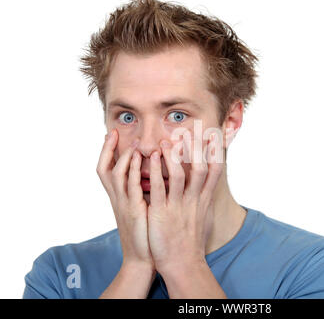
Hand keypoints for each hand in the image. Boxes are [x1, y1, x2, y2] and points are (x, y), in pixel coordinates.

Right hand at [96, 129, 154, 270]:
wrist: (142, 259)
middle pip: (104, 169)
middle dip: (107, 150)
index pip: (107, 170)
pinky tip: (139, 157)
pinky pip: (130, 185)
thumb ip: (142, 192)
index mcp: (119, 198)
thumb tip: (152, 175)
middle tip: (112, 132)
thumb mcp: (141, 209)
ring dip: (123, 156)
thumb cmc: (145, 234)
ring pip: (116, 174)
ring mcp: (123, 204)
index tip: (111, 135)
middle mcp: (117, 199)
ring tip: (132, 141)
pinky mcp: (133, 210)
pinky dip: (133, 169)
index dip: (108, 153)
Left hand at [147, 132, 223, 273]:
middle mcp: (194, 200)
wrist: (182, 263)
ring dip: (174, 155)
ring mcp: (179, 206)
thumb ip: (201, 199)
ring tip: (167, 140)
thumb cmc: (189, 239)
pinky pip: (159, 188)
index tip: (213, 135)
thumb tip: (204, 186)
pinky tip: (150, 158)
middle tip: (192, 129)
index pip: (215, 171)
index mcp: (203, 200)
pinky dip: (155, 171)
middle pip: (201, 168)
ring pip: (180, 174)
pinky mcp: (162, 213)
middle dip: (197, 147)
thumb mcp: (200, 216)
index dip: (215, 152)